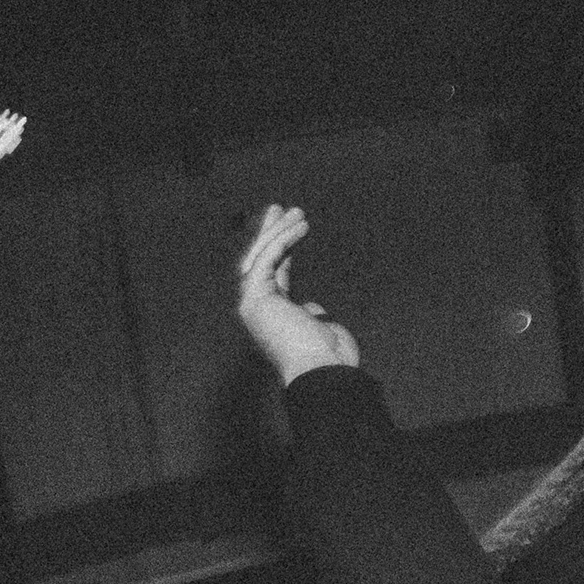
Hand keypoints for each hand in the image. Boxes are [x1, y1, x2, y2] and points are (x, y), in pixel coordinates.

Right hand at [235, 206, 360, 381]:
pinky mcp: (255, 298)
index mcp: (273, 316)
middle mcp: (257, 309)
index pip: (274, 274)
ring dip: (278, 230)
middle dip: (270, 232)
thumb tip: (313, 307)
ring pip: (261, 256)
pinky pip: (267, 259)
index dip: (283, 249)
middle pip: (260, 261)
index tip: (294, 227)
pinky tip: (300, 226)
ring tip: (297, 211)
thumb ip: (312, 314)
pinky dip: (283, 239)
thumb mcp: (322, 330)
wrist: (325, 375)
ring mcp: (252, 304)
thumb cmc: (330, 359)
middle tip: (281, 208)